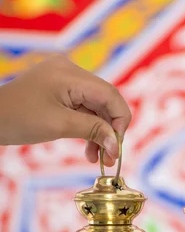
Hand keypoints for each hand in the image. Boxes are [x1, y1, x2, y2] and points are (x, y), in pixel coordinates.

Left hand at [0, 54, 131, 165]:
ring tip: (98, 159)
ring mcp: (66, 80)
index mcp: (70, 74)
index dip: (120, 122)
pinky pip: (84, 109)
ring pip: (96, 108)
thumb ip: (93, 131)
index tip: (117, 147)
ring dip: (100, 133)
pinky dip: (88, 128)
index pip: (111, 95)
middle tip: (110, 159)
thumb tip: (117, 144)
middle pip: (105, 102)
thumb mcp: (59, 126)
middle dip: (110, 131)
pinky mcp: (61, 91)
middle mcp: (71, 72)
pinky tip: (88, 149)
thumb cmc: (18, 118)